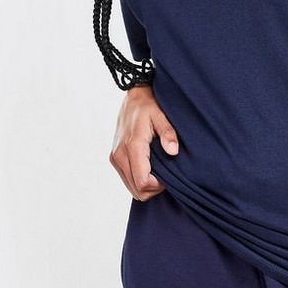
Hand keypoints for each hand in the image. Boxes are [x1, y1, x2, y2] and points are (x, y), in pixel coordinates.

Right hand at [109, 85, 178, 200]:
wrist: (133, 98)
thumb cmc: (149, 106)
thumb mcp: (161, 116)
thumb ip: (168, 133)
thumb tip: (173, 151)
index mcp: (132, 146)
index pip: (142, 181)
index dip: (158, 186)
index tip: (169, 177)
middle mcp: (120, 155)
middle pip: (137, 190)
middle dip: (153, 189)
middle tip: (167, 177)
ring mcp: (115, 157)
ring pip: (131, 188)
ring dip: (146, 186)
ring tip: (160, 173)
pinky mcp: (114, 158)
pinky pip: (127, 180)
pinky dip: (139, 180)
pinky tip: (151, 169)